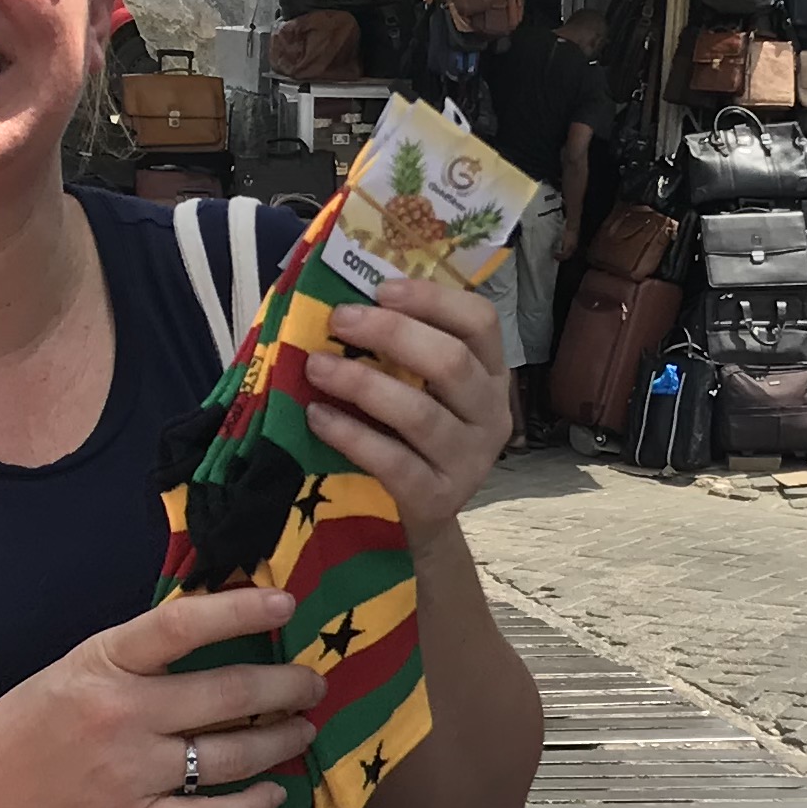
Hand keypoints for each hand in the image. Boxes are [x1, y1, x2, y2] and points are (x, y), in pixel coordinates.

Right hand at [0, 586, 319, 807]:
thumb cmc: (27, 722)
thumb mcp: (75, 667)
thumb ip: (137, 656)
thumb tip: (214, 633)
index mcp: (103, 663)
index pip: (181, 626)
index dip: (239, 610)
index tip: (285, 602)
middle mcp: (121, 715)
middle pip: (225, 696)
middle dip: (284, 688)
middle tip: (314, 683)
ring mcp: (130, 774)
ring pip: (229, 756)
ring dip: (278, 742)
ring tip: (303, 729)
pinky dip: (251, 806)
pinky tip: (274, 793)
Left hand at [305, 276, 512, 534]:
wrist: (412, 519)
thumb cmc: (406, 435)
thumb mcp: (417, 386)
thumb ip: (397, 348)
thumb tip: (340, 296)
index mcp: (489, 373)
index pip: (480, 322)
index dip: (433, 299)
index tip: (381, 288)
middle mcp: (490, 413)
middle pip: (452, 362)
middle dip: (391, 334)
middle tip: (338, 320)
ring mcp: (469, 460)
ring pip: (421, 413)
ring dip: (362, 384)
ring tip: (316, 367)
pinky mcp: (438, 498)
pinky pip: (394, 462)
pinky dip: (352, 435)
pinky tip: (318, 417)